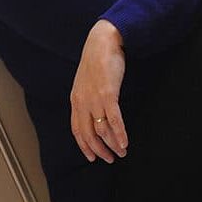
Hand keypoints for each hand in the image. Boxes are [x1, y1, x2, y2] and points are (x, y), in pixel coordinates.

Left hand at [70, 20, 127, 163]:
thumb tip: (94, 108)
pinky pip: (114, 119)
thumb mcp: (87, 80)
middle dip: (99, 150)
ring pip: (102, 130)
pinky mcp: (108, 94)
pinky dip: (119, 133)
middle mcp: (83, 102)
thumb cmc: (98, 59)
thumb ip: (88, 95)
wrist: (103, 42)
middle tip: (109, 159)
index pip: (77, 130)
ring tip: (122, 152)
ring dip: (112, 144)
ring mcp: (95, 99)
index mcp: (76, 100)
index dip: (84, 146)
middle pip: (88, 134)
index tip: (92, 156)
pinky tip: (125, 142)